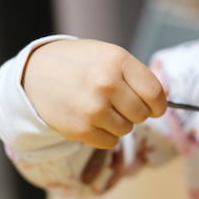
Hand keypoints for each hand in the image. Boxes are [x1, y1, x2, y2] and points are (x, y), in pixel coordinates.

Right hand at [22, 38, 166, 148]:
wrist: (35, 73)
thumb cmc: (80, 64)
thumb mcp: (109, 56)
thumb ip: (137, 76)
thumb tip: (163, 100)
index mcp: (118, 60)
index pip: (155, 94)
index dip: (158, 104)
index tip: (153, 106)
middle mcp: (106, 83)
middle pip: (142, 114)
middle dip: (135, 112)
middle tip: (119, 103)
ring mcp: (93, 108)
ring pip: (127, 129)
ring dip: (118, 123)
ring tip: (100, 108)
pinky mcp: (81, 128)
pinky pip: (110, 142)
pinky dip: (104, 135)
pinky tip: (90, 119)